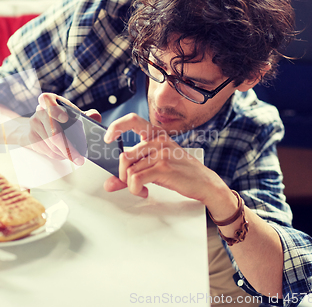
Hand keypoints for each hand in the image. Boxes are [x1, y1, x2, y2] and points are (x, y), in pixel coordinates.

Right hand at [18, 93, 100, 164]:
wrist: (42, 125)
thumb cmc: (61, 119)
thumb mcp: (74, 114)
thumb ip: (86, 115)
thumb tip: (94, 115)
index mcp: (50, 100)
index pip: (48, 100)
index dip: (56, 110)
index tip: (65, 118)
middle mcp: (40, 110)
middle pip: (53, 132)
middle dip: (69, 148)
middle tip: (80, 159)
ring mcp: (34, 124)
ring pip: (52, 145)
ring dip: (66, 154)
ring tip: (76, 157)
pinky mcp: (31, 137)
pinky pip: (47, 151)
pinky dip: (59, 155)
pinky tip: (65, 154)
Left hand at [103, 113, 226, 201]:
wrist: (204, 182)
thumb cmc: (180, 171)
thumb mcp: (155, 166)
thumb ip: (131, 173)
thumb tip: (109, 184)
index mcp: (156, 135)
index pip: (132, 120)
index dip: (116, 126)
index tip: (107, 138)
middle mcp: (159, 140)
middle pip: (125, 156)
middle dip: (122, 174)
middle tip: (130, 182)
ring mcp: (162, 153)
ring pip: (130, 171)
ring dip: (131, 185)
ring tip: (140, 188)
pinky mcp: (164, 167)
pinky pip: (136, 179)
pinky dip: (135, 189)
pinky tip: (144, 191)